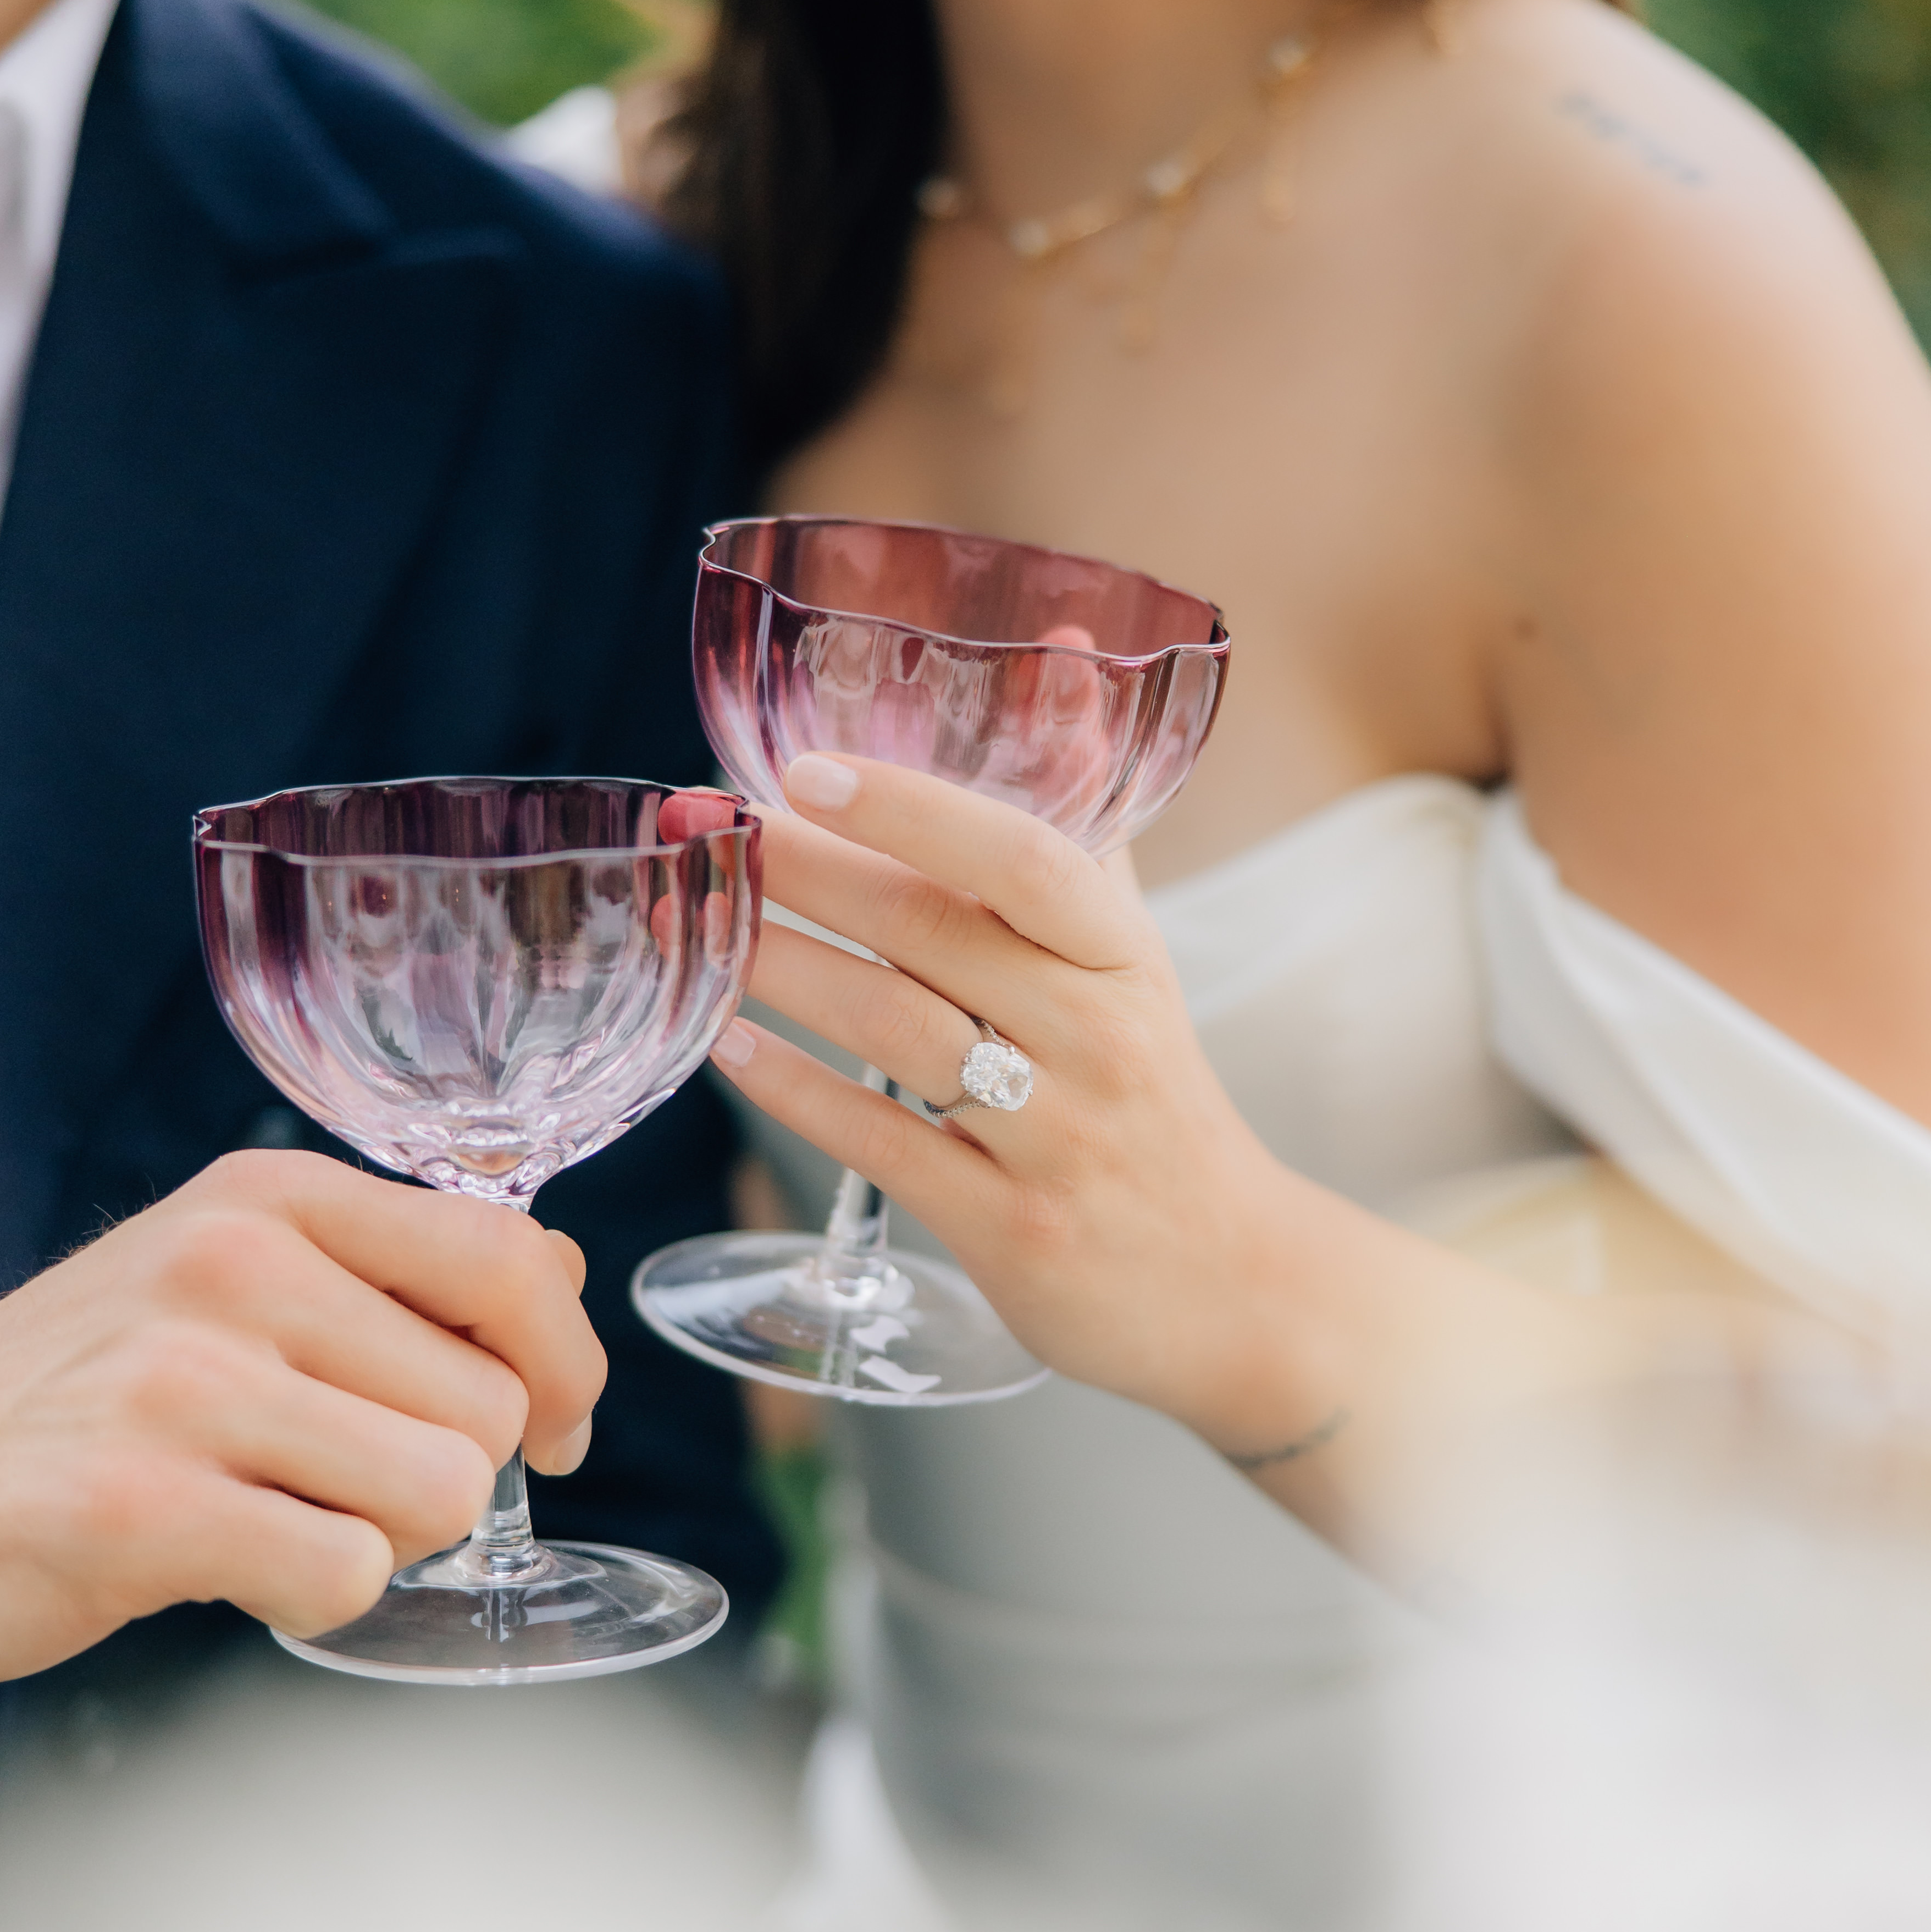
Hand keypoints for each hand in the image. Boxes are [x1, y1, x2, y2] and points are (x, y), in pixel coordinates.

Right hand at [0, 1153, 604, 1687]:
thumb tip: (558, 1271)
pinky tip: (238, 1569)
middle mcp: (233, 1268)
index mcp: (269, 1201)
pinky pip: (348, 1575)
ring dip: (385, 1537)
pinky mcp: (140, 1509)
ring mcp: (184, 1386)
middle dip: (446, 1473)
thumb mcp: (225, 1276)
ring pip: (441, 1492)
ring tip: (280, 1517)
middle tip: (341, 1485)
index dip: (565, 1360)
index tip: (556, 1423)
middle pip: (491, 1404)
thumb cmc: (76, 1396)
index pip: (508, 1255)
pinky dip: (317, 1598)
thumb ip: (391, 1271)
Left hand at [714, 755, 1593, 1550]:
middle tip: (706, 831)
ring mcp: (1055, 1138)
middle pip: (935, 934)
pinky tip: (726, 1048)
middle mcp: (1098, 1037)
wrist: (1235, 1283)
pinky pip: (889, 1146)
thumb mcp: (1132, 947)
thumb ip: (1086, 804)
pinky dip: (802, 1093)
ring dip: (785, 971)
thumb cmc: (1155, 1092)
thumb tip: (1057, 648)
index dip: (914, 809)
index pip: (1023, 858)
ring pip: (899, 1033)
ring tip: (695, 924)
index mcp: (1124, 957)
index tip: (808, 768)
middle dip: (808, 874)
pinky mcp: (1011, 1229)